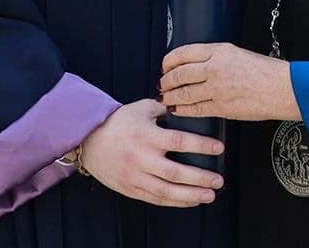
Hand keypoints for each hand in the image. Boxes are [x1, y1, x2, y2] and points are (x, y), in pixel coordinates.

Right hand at [79, 99, 222, 206]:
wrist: (89, 141)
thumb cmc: (118, 122)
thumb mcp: (141, 108)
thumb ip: (165, 109)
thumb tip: (188, 106)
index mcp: (146, 136)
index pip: (179, 141)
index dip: (201, 146)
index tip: (219, 149)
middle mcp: (141, 158)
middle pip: (176, 172)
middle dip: (201, 178)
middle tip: (219, 180)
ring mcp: (135, 176)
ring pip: (167, 191)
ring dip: (191, 195)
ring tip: (210, 195)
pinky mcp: (130, 188)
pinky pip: (156, 198)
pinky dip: (175, 202)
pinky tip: (191, 200)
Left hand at [160, 43, 299, 121]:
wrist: (283, 88)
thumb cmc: (267, 71)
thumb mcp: (240, 54)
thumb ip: (218, 58)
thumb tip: (198, 65)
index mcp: (220, 50)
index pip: (184, 52)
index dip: (170, 60)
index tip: (165, 65)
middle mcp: (215, 67)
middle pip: (180, 73)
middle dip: (167, 80)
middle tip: (162, 83)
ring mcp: (217, 88)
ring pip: (184, 92)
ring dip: (171, 96)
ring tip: (166, 98)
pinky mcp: (221, 107)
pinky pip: (195, 109)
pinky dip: (182, 110)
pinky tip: (177, 110)